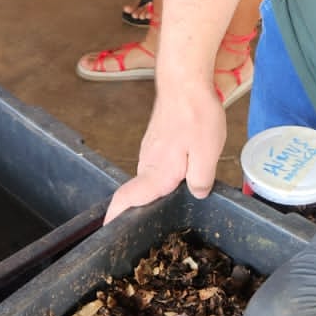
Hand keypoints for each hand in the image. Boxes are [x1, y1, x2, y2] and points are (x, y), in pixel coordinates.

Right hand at [104, 78, 226, 221]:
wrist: (185, 81)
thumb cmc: (195, 115)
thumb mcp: (208, 153)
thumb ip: (201, 180)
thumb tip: (196, 194)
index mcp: (156, 172)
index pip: (127, 199)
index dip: (116, 217)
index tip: (108, 234)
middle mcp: (147, 163)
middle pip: (141, 193)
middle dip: (147, 209)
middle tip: (163, 226)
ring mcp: (150, 150)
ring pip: (153, 178)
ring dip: (162, 189)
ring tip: (182, 198)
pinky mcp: (157, 140)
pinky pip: (159, 164)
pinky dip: (169, 172)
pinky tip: (188, 169)